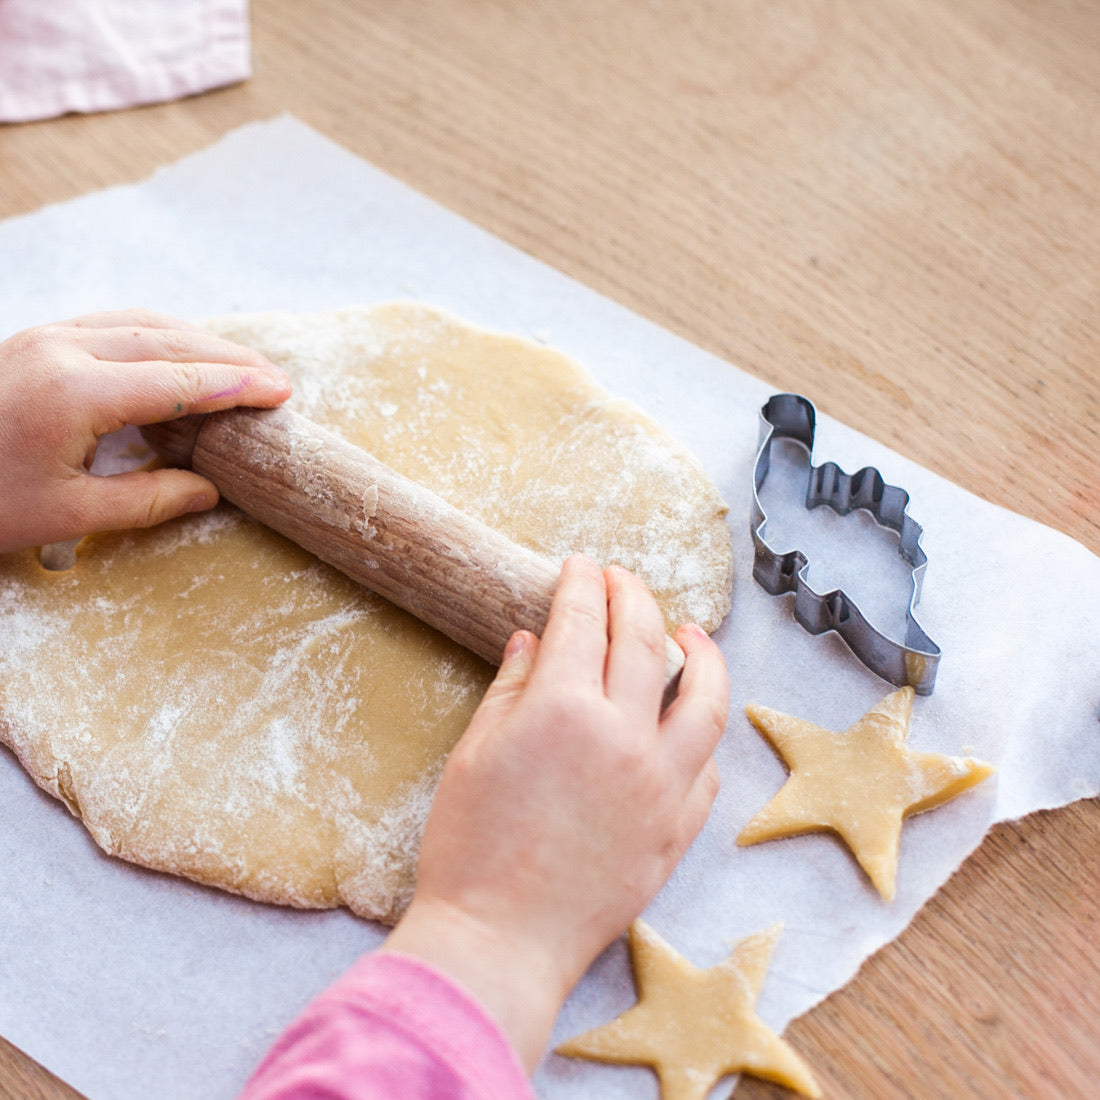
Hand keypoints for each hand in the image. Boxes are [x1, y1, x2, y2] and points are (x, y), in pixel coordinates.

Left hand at [0, 309, 290, 552]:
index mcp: (74, 393)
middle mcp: (61, 350)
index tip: (281, 391)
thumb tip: (208, 490)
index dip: (237, 385)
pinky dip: (158, 335)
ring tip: (240, 362)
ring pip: (140, 323)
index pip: (181, 380)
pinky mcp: (33, 342)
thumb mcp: (68, 515)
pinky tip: (179, 352)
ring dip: (196, 339)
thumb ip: (148, 500)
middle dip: (228, 356)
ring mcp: (43, 339)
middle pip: (167, 340)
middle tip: (274, 377)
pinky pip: (111, 324)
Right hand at [383, 555, 728, 1069]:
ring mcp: (662, 784)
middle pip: (644, 641)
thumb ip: (513, 687)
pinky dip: (700, 731)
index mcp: (564, 710)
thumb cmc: (468, 850)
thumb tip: (536, 640)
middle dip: (633, 596)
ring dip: (701, 653)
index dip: (583, 584)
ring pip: (706, 698)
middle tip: (621, 578)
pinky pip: (708, 765)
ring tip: (690, 631)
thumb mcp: (475, 753)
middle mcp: (624, 737)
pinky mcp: (678, 828)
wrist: (499, 942)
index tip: (581, 565)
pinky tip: (690, 718)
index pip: (584, 621)